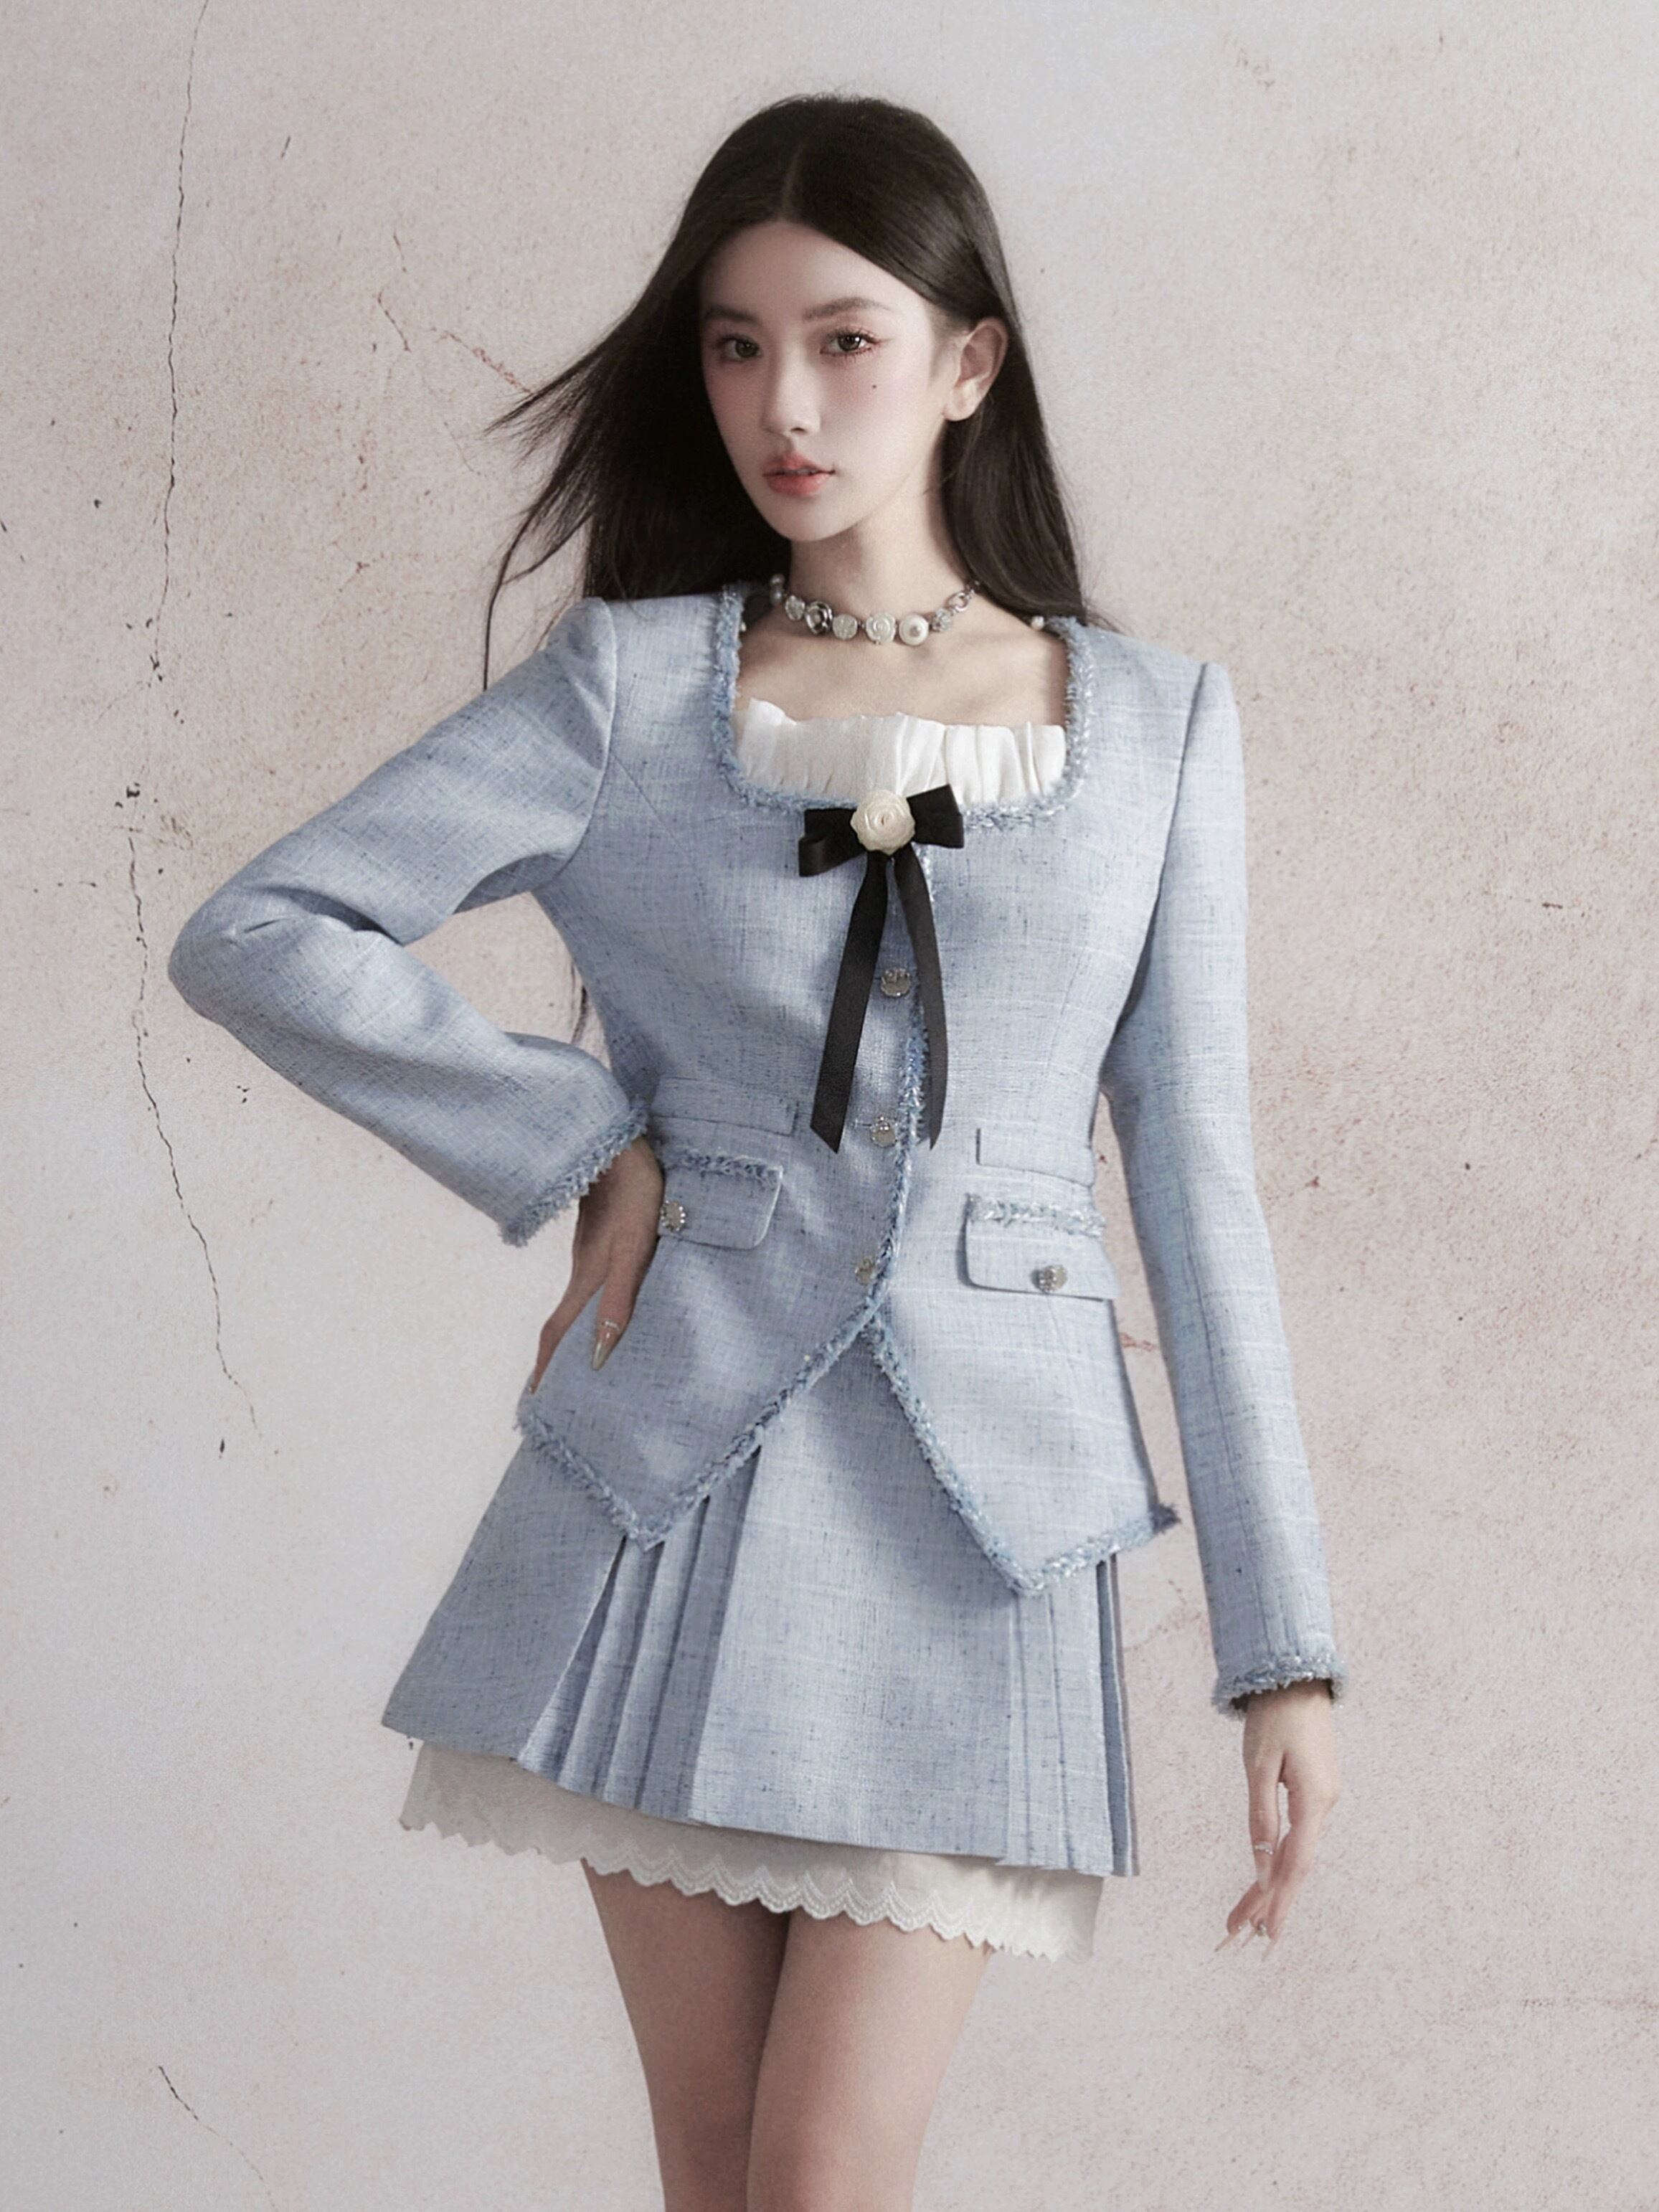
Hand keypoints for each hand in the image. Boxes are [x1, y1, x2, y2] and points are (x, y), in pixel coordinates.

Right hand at [526, 1136, 663, 1390]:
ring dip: (564, 1341)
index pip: (558, 1336)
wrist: (622, 1143)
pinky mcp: (600, 1241)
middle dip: (549, 1365)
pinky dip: (580, 1314)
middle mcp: (583, 1273)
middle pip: (559, 1328)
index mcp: (587, 1281)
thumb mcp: (632, 1248)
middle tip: (540, 1401)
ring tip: (564, 1371)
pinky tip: (592, 1318)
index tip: (531, 1406)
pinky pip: (585, 1290)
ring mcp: (590, 1256)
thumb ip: (617, 1298)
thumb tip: (599, 1355)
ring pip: (572, 1308)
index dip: (545, 1371)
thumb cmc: (636, 1192)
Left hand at [1217, 1678, 1340, 1948]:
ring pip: (1298, 1853)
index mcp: (1315, 1800)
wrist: (1296, 1675)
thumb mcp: (1259, 1765)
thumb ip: (1260, 1816)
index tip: (1265, 1933)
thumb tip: (1261, 1865)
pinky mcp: (1316, 1791)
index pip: (1296, 1863)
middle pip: (1297, 1865)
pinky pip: (1299, 1835)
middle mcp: (1326, 1805)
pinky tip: (1266, 1878)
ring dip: (1272, 1884)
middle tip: (1239, 1935)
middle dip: (1269, 1902)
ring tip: (1245, 1917)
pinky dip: (1281, 1859)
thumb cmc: (1275, 1716)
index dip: (1279, 1900)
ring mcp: (1324, 1799)